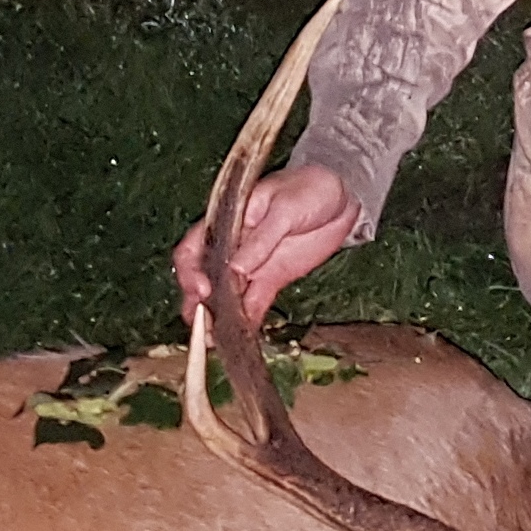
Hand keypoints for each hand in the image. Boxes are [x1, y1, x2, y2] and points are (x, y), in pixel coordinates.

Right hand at [171, 163, 361, 325]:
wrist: (340, 197)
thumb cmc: (307, 190)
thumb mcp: (283, 209)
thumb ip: (261, 240)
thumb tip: (236, 269)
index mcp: (225, 222)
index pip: (193, 248)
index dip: (190, 270)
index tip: (202, 289)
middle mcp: (231, 247)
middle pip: (204, 277)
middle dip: (199, 303)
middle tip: (204, 325)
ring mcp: (251, 266)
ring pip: (225, 296)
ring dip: (218, 318)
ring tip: (216, 340)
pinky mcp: (271, 280)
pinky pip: (253, 303)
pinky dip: (247, 321)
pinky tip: (243, 337)